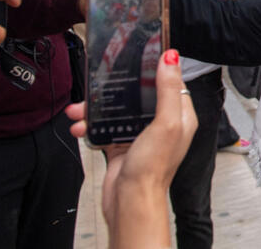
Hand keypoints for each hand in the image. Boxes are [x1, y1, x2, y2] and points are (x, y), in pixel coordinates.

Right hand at [66, 49, 196, 248]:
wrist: (130, 201)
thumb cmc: (153, 168)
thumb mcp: (165, 123)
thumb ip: (168, 89)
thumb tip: (172, 58)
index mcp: (180, 116)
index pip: (170, 83)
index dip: (155, 70)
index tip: (139, 58)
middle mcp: (162, 124)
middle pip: (139, 95)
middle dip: (116, 89)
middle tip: (98, 84)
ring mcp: (141, 135)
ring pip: (119, 110)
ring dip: (97, 108)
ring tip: (80, 110)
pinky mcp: (122, 145)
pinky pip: (105, 127)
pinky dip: (91, 124)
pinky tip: (81, 125)